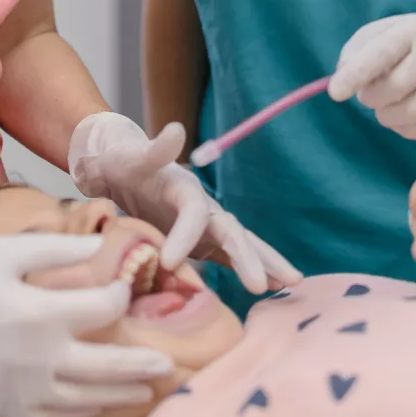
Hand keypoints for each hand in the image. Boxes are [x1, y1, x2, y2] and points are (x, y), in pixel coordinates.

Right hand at [0, 231, 174, 416]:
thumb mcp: (8, 251)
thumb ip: (61, 248)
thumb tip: (103, 243)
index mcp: (41, 314)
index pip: (104, 310)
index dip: (121, 296)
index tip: (129, 286)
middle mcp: (37, 359)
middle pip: (107, 368)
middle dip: (142, 366)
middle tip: (170, 366)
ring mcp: (20, 390)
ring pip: (85, 400)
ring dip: (120, 395)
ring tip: (146, 391)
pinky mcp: (4, 408)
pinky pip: (56, 416)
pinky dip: (82, 411)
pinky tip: (97, 403)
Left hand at [69, 113, 300, 295]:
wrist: (122, 169)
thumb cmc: (124, 162)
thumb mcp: (132, 155)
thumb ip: (154, 149)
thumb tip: (176, 128)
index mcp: (185, 188)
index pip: (193, 213)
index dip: (185, 235)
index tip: (168, 263)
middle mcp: (202, 207)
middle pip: (231, 231)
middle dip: (248, 257)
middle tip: (261, 285)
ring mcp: (205, 226)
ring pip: (241, 245)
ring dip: (265, 263)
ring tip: (293, 282)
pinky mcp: (203, 242)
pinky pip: (229, 258)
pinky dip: (248, 271)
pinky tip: (273, 287)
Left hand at [328, 14, 415, 138]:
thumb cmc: (414, 46)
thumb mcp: (387, 34)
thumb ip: (358, 50)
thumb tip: (342, 74)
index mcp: (412, 29)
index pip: (382, 52)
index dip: (357, 73)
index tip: (335, 93)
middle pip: (395, 87)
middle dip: (373, 98)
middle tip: (369, 96)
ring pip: (408, 113)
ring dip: (387, 116)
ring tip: (387, 105)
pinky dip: (403, 128)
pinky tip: (403, 116)